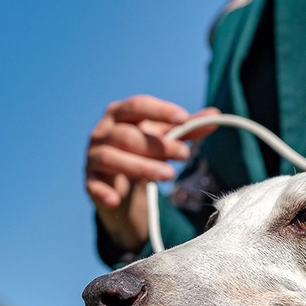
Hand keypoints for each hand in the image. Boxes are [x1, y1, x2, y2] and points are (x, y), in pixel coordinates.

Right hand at [85, 95, 218, 248]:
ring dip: (140, 167)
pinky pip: (93, 185)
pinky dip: (103, 191)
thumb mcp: (165, 137)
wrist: (120, 179)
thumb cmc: (144, 149)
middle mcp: (103, 131)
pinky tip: (117, 200)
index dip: (160, 111)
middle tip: (185, 154)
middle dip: (157, 145)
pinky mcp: (89, 180)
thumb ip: (188, 128)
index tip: (183, 118)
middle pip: (127, 135)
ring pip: (111, 158)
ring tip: (169, 175)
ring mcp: (93, 155)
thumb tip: (215, 116)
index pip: (138, 106)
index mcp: (121, 113)